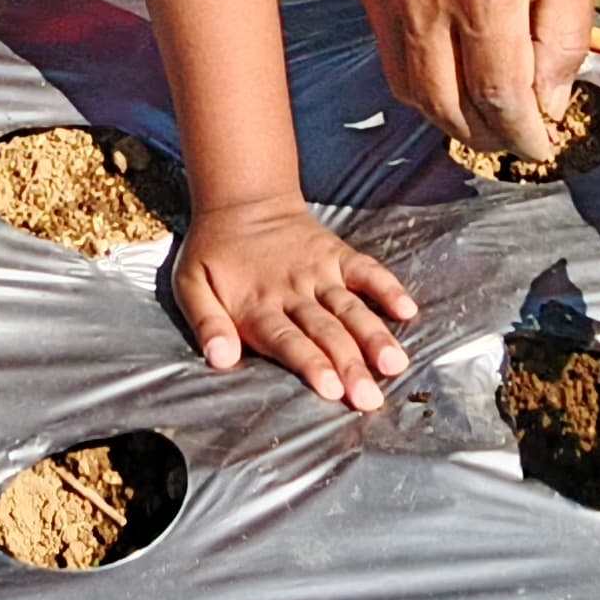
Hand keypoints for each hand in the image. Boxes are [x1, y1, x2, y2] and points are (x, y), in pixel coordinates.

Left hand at [174, 197, 419, 411]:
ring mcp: (320, 272)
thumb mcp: (191, 285)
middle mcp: (293, 291)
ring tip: (394, 364)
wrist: (242, 201)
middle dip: (350, 365)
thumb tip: (220, 359)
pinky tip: (407, 309)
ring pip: (351, 307)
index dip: (311, 364)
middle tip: (370, 398)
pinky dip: (387, 287)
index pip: (287, 339)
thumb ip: (206, 323)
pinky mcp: (338, 255)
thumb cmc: (215, 252)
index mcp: (257, 304)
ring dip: (374, 336)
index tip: (331, 389)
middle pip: (326, 332)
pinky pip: (367, 270)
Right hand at [358, 0, 596, 163]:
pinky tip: (450, 72)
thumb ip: (566, 36)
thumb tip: (547, 99)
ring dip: (447, 115)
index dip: (522, 134)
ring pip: (409, 87)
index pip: (499, 95)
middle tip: (512, 138)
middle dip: (485, 136)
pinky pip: (389, 50)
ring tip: (482, 115)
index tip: (540, 145)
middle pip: (446, 105)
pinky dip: (419, 77)